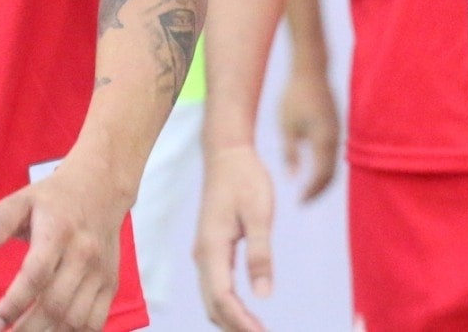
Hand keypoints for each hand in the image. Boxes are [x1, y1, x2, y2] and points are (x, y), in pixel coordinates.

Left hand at [0, 161, 125, 330]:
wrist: (100, 189)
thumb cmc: (53, 198)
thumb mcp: (23, 199)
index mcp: (57, 230)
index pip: (36, 274)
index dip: (14, 303)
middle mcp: (83, 254)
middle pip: (56, 304)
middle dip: (28, 329)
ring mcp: (100, 272)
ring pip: (77, 319)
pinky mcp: (110, 285)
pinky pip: (95, 322)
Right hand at [194, 143, 274, 331]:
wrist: (227, 154)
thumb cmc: (245, 179)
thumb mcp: (259, 213)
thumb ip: (260, 254)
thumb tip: (264, 296)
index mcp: (212, 246)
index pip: (222, 298)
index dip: (242, 324)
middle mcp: (203, 253)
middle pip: (213, 305)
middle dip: (236, 328)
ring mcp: (204, 252)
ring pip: (212, 300)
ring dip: (231, 321)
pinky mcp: (211, 249)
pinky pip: (215, 288)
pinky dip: (229, 308)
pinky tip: (249, 314)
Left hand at [278, 61, 339, 201]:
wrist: (311, 71)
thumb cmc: (294, 96)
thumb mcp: (286, 125)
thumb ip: (290, 152)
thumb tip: (291, 178)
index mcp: (324, 141)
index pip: (321, 177)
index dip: (310, 192)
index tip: (297, 202)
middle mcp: (335, 141)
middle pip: (330, 176)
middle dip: (317, 191)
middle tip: (302, 202)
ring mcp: (338, 134)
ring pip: (333, 166)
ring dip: (322, 181)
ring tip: (306, 191)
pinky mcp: (335, 128)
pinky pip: (332, 155)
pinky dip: (324, 168)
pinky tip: (311, 170)